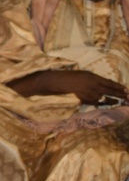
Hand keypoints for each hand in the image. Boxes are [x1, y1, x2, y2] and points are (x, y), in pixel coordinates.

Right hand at [8, 70, 127, 104]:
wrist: (57, 82)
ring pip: (105, 98)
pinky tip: (108, 105)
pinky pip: (97, 102)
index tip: (128, 90)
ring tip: (122, 102)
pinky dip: (103, 104)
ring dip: (114, 100)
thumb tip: (103, 86)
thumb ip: (93, 80)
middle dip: (121, 95)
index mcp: (93, 77)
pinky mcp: (85, 99)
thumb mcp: (83, 75)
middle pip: (111, 90)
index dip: (119, 87)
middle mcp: (93, 85)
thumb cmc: (69, 76)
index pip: (110, 83)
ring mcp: (89, 93)